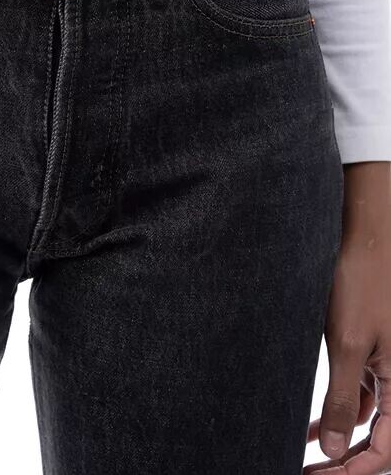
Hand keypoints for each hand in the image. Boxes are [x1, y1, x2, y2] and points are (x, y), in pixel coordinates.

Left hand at [304, 161, 390, 473]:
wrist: (364, 235)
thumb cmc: (362, 282)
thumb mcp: (349, 343)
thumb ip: (344, 398)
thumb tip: (336, 449)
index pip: (386, 450)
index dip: (354, 471)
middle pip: (380, 440)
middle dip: (346, 461)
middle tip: (309, 472)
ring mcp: (387, 367)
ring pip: (369, 420)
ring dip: (340, 439)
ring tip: (305, 454)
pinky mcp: (371, 352)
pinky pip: (361, 396)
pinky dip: (339, 412)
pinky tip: (313, 425)